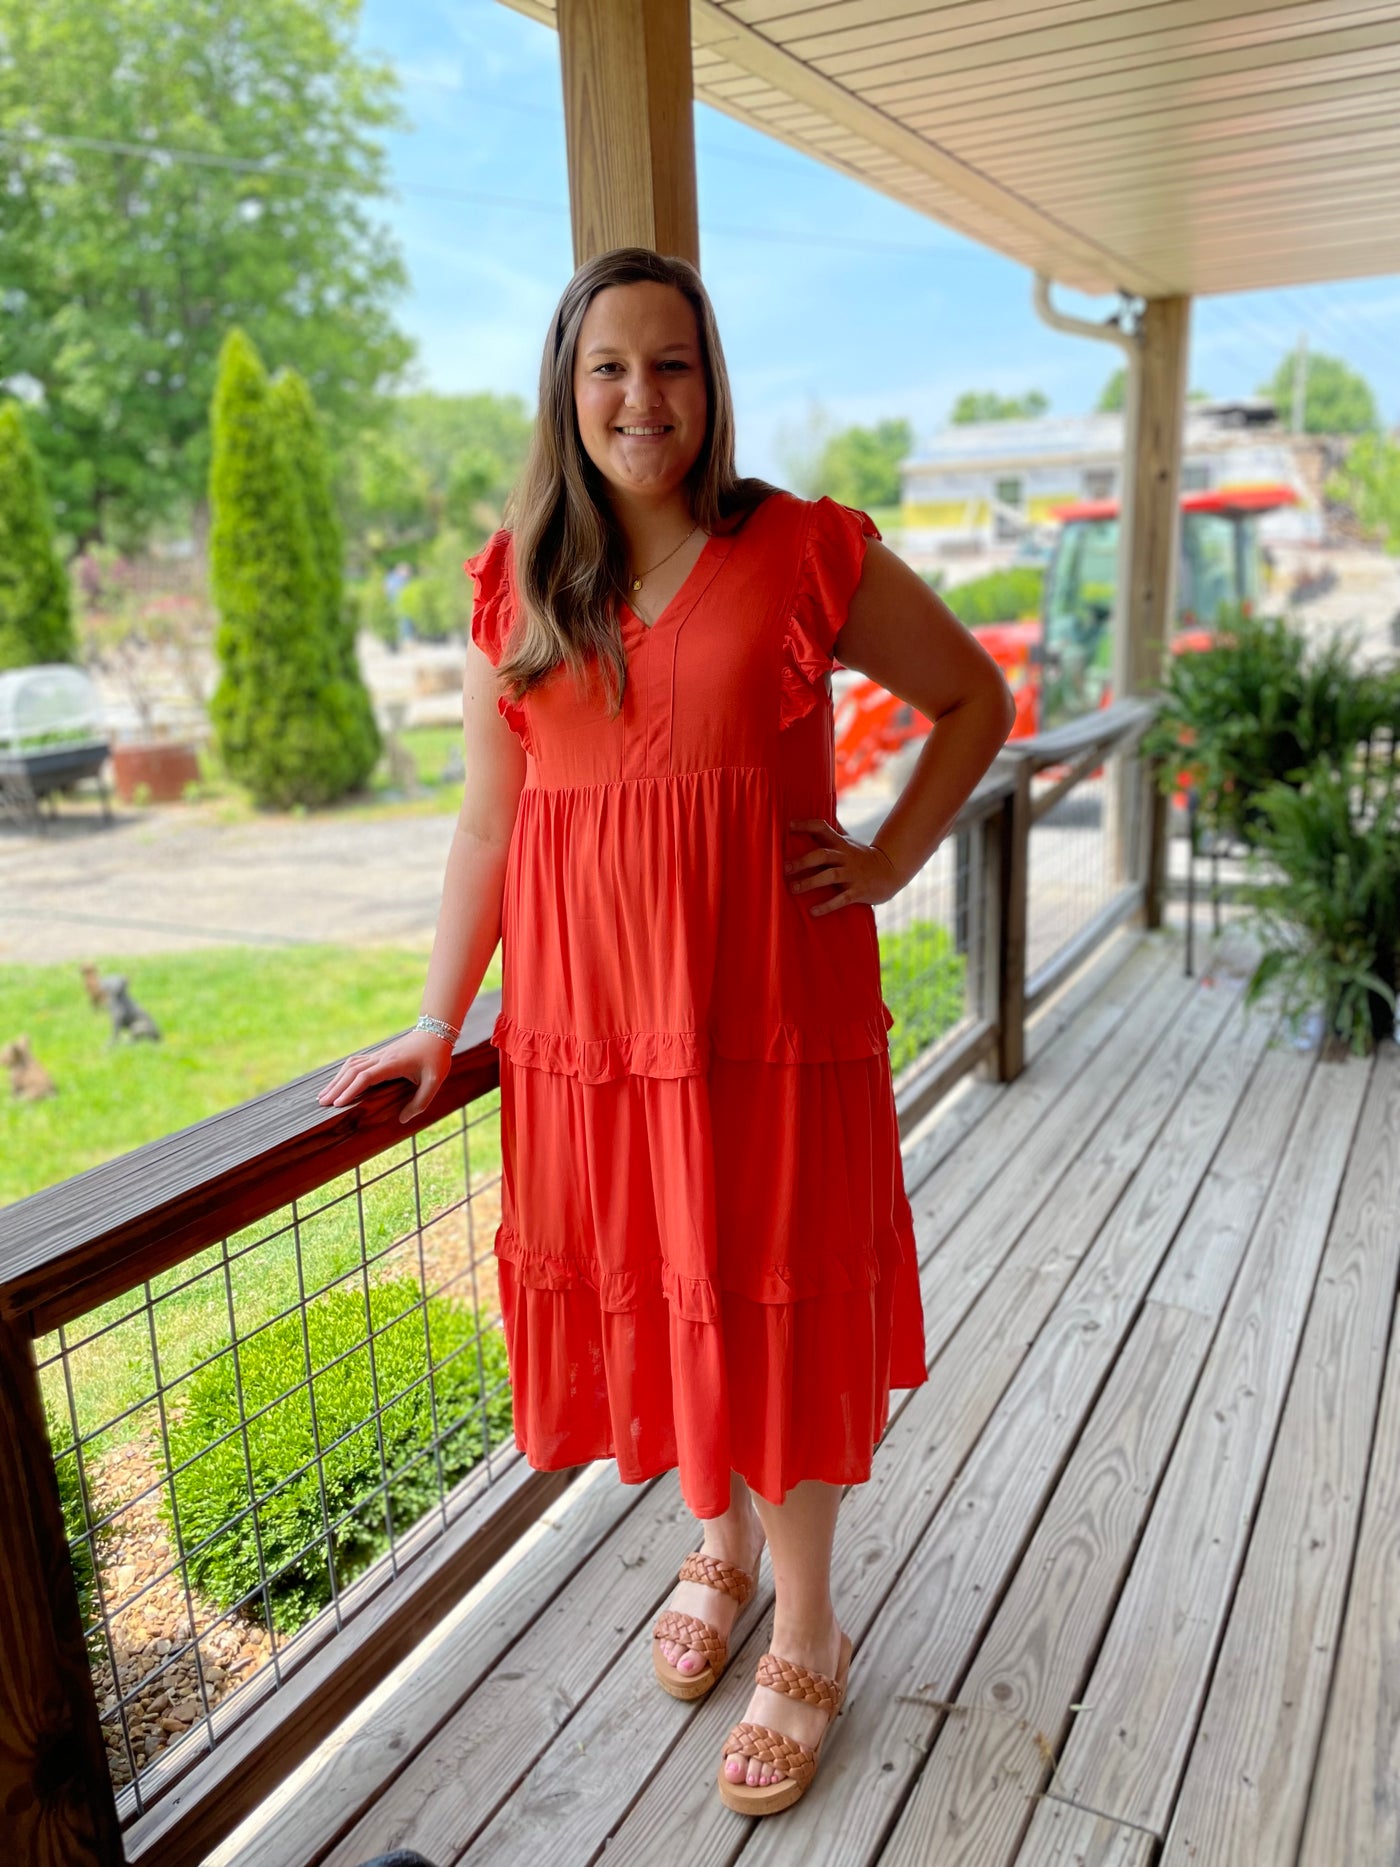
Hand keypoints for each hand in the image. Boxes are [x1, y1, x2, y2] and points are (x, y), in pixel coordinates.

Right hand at [316, 1029, 454, 1125]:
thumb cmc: (435, 1058)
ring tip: (323, 1096)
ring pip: (351, 1066)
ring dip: (336, 1080)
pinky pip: (356, 1063)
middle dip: (336, 1087)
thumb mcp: (434, 1081)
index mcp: (393, 1064)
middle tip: (322, 1103)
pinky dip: (343, 1073)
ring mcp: (378, 1055)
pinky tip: (337, 1082)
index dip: (351, 1090)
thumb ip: (420, 1102)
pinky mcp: (379, 1055)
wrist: (435, 1032)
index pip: (366, 1077)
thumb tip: (402, 1119)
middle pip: (353, 1071)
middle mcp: (382, 1058)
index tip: (338, 1103)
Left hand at [784, 817, 905, 915]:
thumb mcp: (848, 842)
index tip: (788, 825)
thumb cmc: (862, 856)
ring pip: (830, 876)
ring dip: (810, 882)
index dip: (806, 825)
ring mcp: (852, 874)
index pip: (822, 828)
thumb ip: (833, 831)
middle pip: (823, 854)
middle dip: (803, 861)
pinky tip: (812, 912)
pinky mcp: (858, 891)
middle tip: (785, 868)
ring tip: (793, 889)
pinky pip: (841, 899)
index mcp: (840, 844)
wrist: (890, 872)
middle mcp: (845, 857)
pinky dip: (827, 905)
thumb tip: (819, 810)